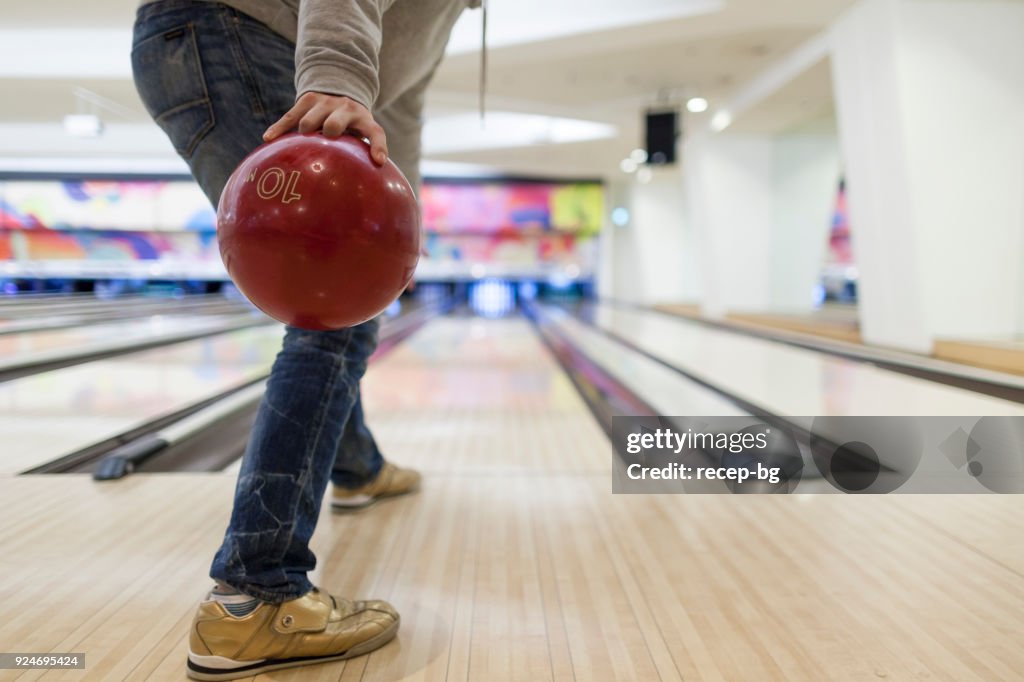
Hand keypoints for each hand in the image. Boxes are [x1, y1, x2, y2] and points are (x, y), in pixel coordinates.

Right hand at [263, 92, 387, 165]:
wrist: (337, 88)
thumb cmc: (349, 126)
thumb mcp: (358, 135)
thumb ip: (357, 155)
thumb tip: (353, 195)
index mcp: (364, 120)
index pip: (375, 133)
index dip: (378, 146)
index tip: (379, 161)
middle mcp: (346, 108)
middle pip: (334, 122)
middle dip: (329, 132)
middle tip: (324, 143)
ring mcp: (326, 102)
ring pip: (309, 119)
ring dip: (305, 131)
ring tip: (300, 144)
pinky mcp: (308, 99)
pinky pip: (290, 115)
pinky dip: (279, 127)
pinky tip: (268, 138)